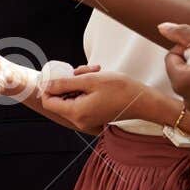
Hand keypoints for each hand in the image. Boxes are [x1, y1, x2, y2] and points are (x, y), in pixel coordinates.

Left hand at [38, 69, 170, 134]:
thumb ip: (64, 83)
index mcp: (76, 112)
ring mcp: (86, 120)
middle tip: (82, 69)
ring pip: (71, 97)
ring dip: (78, 82)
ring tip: (93, 71)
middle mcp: (79, 120)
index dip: (49, 87)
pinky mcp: (93, 116)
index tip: (59, 74)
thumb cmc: (120, 89)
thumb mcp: (90, 81)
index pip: (48, 101)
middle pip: (60, 99)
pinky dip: (86, 89)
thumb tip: (45, 85)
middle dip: (68, 81)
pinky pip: (81, 101)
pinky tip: (97, 78)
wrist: (143, 101)